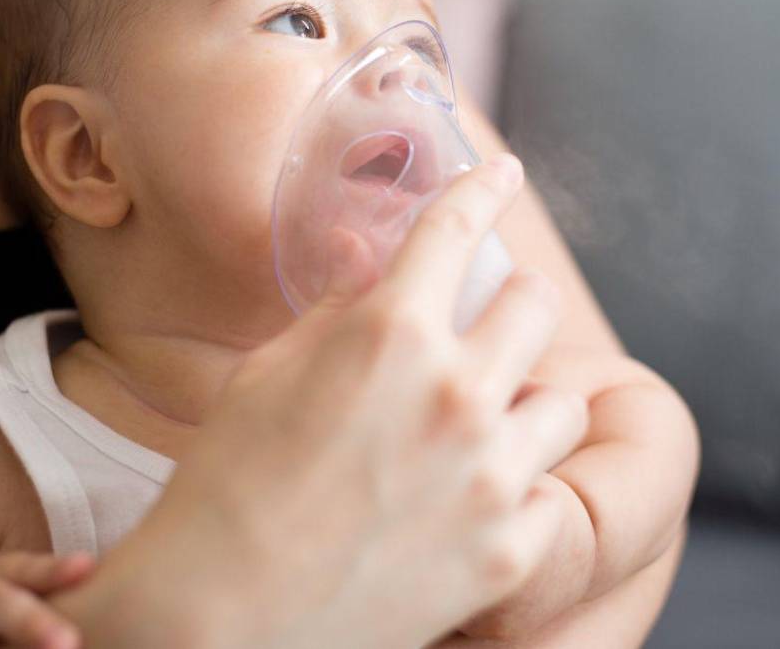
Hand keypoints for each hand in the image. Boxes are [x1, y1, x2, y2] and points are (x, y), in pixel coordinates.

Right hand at [57, 153, 589, 648]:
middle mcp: (458, 392)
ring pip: (561, 403)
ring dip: (524, 399)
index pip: (456, 229)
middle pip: (536, 305)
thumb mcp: (265, 376)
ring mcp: (493, 475)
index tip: (504, 176)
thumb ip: (333, 308)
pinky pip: (547, 491)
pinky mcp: (510, 549)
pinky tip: (468, 500)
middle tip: (485, 319)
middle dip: (512, 301)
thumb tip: (364, 252)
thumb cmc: (226, 488)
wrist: (218, 619)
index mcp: (391, 334)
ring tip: (476, 425)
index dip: (485, 189)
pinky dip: (516, 487)